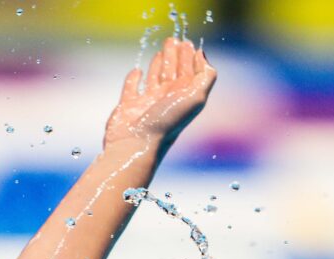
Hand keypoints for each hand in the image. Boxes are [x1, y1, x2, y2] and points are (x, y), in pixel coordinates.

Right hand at [104, 37, 215, 153]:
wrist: (137, 143)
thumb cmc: (166, 122)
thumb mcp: (196, 97)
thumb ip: (205, 76)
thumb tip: (202, 56)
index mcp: (183, 96)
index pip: (189, 72)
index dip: (190, 57)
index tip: (188, 43)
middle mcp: (167, 99)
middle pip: (173, 72)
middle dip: (175, 56)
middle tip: (173, 40)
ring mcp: (147, 103)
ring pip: (155, 78)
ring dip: (158, 63)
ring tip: (160, 51)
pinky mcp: (128, 106)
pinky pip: (131, 88)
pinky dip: (133, 79)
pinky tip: (137, 71)